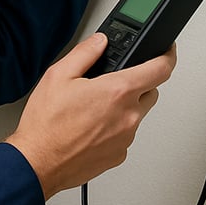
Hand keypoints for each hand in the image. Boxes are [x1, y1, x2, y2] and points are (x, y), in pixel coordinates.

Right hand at [5, 33, 176, 198]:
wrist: (37, 162)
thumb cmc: (46, 124)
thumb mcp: (59, 75)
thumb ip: (85, 52)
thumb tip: (100, 41)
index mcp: (117, 92)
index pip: (160, 69)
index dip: (168, 55)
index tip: (167, 51)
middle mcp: (128, 116)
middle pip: (151, 91)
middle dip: (138, 82)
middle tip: (112, 81)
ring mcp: (125, 138)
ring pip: (138, 113)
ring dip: (125, 105)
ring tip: (94, 106)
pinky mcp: (118, 155)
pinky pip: (126, 133)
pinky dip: (116, 126)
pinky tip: (92, 125)